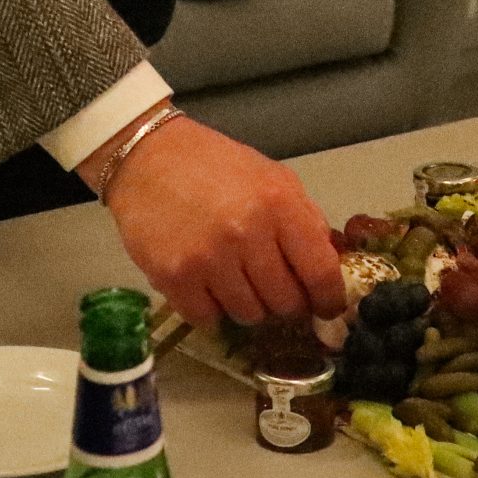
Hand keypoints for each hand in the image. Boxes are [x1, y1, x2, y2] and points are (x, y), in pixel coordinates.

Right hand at [92, 108, 345, 327]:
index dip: (328, 299)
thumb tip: (330, 266)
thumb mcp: (272, 177)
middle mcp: (247, 234)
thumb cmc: (214, 165)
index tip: (327, 308)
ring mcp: (209, 259)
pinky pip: (208, 320)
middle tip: (275, 290)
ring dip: (249, 305)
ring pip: (250, 315)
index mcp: (279, 204)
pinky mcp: (174, 278)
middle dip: (286, 302)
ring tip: (236, 280)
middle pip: (286, 302)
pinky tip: (207, 286)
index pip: (320, 272)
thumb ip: (304, 218)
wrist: (147, 156)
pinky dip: (212, 310)